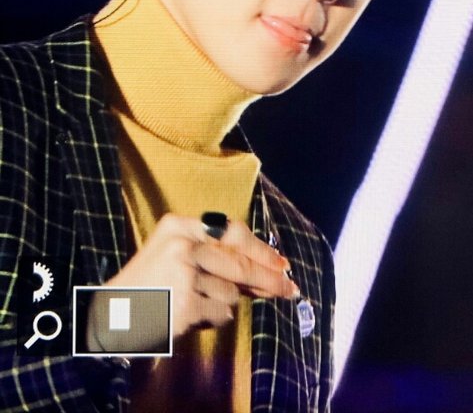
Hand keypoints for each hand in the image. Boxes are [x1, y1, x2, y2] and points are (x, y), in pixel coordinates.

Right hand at [102, 213, 297, 339]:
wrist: (112, 313)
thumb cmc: (149, 284)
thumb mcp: (173, 252)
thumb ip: (211, 253)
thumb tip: (266, 267)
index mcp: (178, 225)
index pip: (231, 232)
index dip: (260, 249)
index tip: (281, 263)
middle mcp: (181, 244)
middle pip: (239, 262)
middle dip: (268, 279)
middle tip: (290, 289)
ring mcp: (183, 273)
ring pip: (231, 292)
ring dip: (223, 302)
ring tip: (193, 301)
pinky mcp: (185, 303)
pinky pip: (220, 313)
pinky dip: (212, 318)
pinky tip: (189, 315)